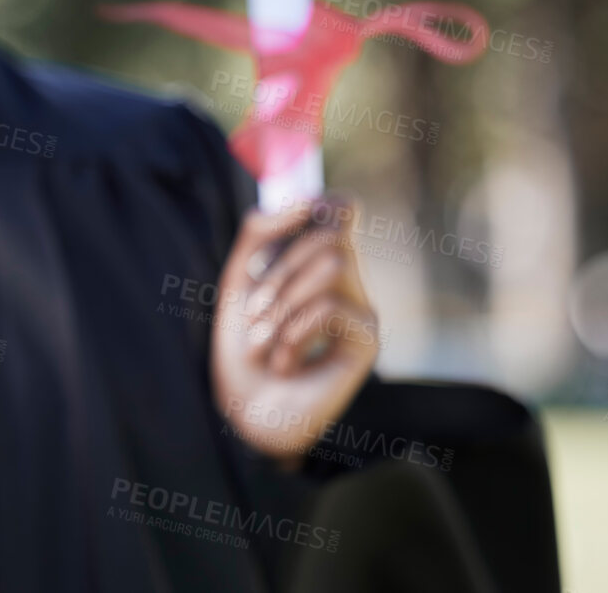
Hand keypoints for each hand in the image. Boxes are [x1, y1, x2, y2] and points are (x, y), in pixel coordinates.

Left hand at [210, 196, 379, 464]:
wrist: (242, 409)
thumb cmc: (240, 345)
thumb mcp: (240, 278)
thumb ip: (263, 230)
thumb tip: (310, 199)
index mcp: (315, 264)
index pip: (340, 212)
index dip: (322, 205)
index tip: (282, 232)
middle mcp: (346, 283)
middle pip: (330, 233)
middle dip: (280, 268)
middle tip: (253, 313)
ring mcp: (361, 310)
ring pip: (334, 263)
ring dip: (283, 303)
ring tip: (263, 342)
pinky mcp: (367, 340)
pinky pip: (333, 305)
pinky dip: (296, 330)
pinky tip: (285, 362)